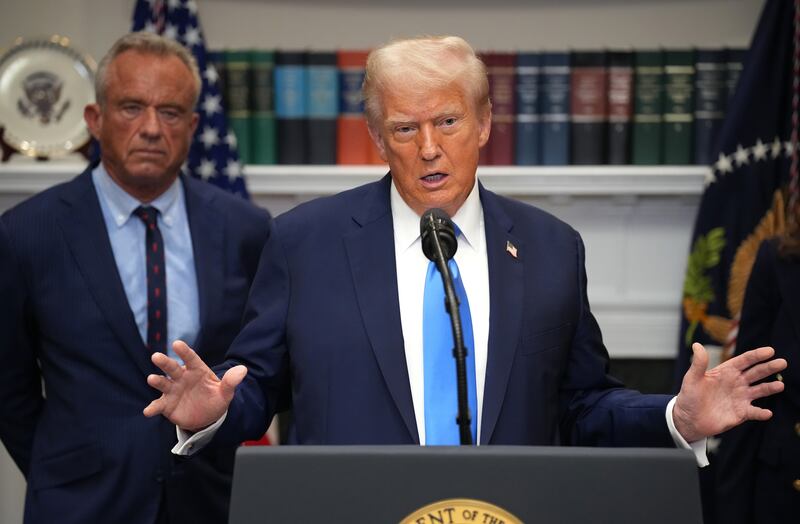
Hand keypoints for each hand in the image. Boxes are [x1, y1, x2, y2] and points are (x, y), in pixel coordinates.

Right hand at [143, 340, 247, 431]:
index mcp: (197, 370)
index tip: (177, 343)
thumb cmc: (215, 399)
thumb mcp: (225, 392)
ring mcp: (173, 390)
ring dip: (157, 381)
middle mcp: (182, 377)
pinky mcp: (167, 405)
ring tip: (152, 379)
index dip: (184, 351)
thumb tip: (243, 370)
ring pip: (163, 383)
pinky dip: (153, 408)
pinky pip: (159, 405)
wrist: (207, 416)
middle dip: (165, 362)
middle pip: (173, 368)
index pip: (191, 358)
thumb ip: (231, 381)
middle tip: (156, 356)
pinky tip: (148, 411)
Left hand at [672, 342, 786, 441]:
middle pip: (756, 373)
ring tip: (779, 385)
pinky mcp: (741, 413)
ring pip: (760, 390)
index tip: (770, 351)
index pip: (745, 361)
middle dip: (769, 367)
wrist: (688, 419)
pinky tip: (767, 413)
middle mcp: (737, 383)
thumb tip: (696, 345)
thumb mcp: (692, 379)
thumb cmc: (689, 396)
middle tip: (782, 363)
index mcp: (727, 371)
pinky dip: (761, 413)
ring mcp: (740, 398)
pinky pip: (754, 412)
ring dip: (770, 388)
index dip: (757, 355)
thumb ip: (698, 363)